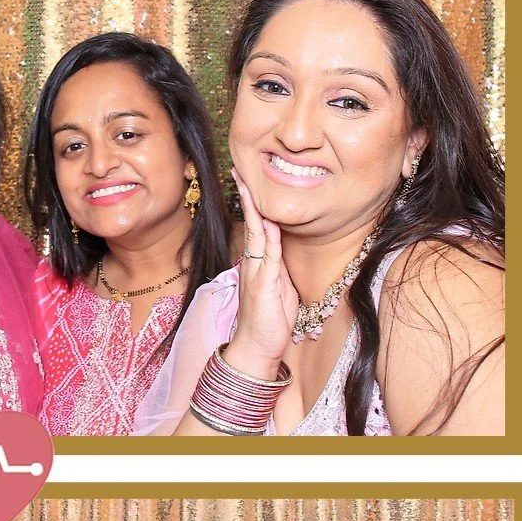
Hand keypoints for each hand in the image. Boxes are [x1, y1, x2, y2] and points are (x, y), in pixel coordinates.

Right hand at [225, 172, 298, 378]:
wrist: (256, 349)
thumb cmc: (269, 322)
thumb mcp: (280, 290)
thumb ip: (279, 268)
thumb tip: (280, 250)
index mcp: (259, 265)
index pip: (257, 228)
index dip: (255, 205)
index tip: (250, 183)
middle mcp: (254, 266)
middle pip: (252, 225)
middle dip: (248, 198)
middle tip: (240, 171)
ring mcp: (257, 275)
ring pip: (257, 236)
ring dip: (255, 210)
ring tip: (249, 187)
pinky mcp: (264, 287)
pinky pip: (268, 258)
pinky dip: (268, 239)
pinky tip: (268, 222)